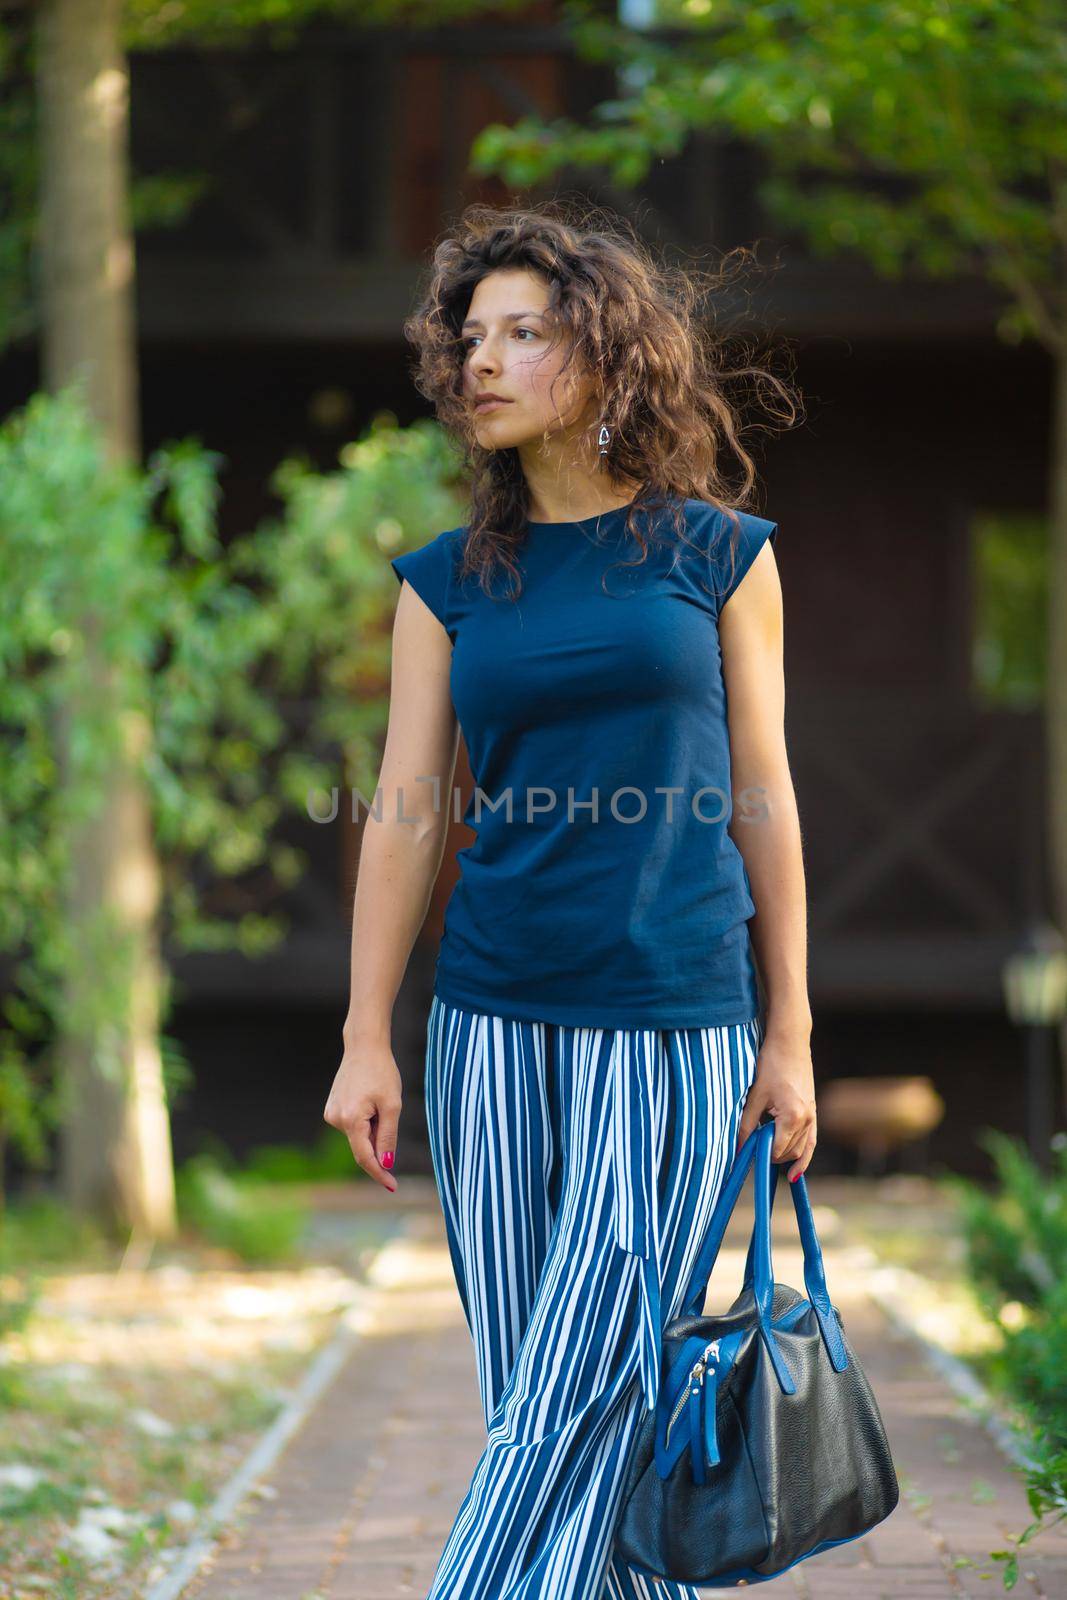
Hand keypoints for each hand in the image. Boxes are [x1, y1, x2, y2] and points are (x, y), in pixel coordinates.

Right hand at [324, 1034, 401, 1193]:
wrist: (364, 1047)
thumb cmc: (381, 1072)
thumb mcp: (392, 1105)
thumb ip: (388, 1136)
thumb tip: (385, 1163)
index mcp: (351, 1119)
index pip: (365, 1158)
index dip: (379, 1174)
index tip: (392, 1186)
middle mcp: (335, 1119)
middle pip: (362, 1147)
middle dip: (379, 1142)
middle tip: (389, 1112)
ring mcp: (331, 1114)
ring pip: (357, 1137)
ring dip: (372, 1130)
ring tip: (378, 1101)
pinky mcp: (331, 1109)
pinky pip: (352, 1126)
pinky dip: (365, 1123)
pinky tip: (369, 1100)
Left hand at [735, 1028, 816, 1182]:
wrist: (790, 1043)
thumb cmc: (771, 1065)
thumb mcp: (754, 1097)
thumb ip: (746, 1125)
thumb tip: (737, 1149)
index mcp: (792, 1117)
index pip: (776, 1150)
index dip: (760, 1154)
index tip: (746, 1153)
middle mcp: (807, 1120)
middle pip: (788, 1153)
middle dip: (771, 1155)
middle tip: (752, 1148)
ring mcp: (813, 1116)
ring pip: (800, 1149)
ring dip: (783, 1154)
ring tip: (765, 1152)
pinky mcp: (813, 1112)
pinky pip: (811, 1142)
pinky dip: (803, 1156)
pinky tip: (795, 1172)